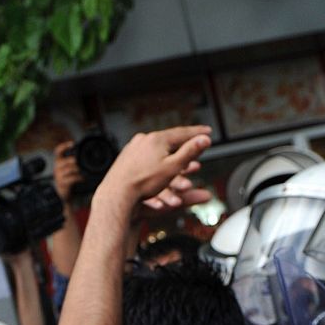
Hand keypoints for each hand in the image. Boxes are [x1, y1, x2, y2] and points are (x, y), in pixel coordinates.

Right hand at [52, 140, 82, 202]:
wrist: (63, 193)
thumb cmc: (67, 179)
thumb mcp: (68, 169)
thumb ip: (73, 161)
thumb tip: (85, 154)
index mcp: (59, 162)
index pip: (58, 151)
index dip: (64, 146)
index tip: (73, 144)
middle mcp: (57, 168)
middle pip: (62, 160)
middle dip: (71, 160)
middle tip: (77, 161)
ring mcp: (59, 176)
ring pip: (68, 169)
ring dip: (76, 169)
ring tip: (82, 171)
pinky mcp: (63, 183)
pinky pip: (71, 178)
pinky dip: (78, 178)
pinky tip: (82, 178)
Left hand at [96, 126, 212, 211]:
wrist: (117, 193)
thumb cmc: (145, 182)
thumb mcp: (173, 167)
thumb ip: (190, 152)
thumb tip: (205, 139)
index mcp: (157, 139)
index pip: (183, 133)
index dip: (197, 133)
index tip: (208, 131)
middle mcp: (144, 139)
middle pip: (169, 138)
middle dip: (184, 142)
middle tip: (196, 141)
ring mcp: (133, 147)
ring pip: (157, 147)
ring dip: (170, 152)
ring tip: (180, 156)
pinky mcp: (126, 157)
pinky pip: (146, 154)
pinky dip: (156, 158)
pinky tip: (159, 161)